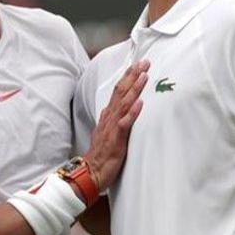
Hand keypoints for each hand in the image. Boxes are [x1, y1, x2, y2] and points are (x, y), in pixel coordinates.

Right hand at [84, 60, 148, 191]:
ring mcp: (112, 127)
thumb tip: (116, 109)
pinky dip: (132, 112)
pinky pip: (124, 123)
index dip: (128, 77)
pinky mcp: (116, 139)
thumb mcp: (106, 132)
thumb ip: (112, 120)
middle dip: (133, 76)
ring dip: (134, 88)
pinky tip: (140, 103)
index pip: (118, 91)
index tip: (138, 65)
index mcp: (108, 115)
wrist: (90, 172)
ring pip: (124, 103)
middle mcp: (109, 117)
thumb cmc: (100, 154)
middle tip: (145, 62)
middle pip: (121, 92)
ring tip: (144, 75)